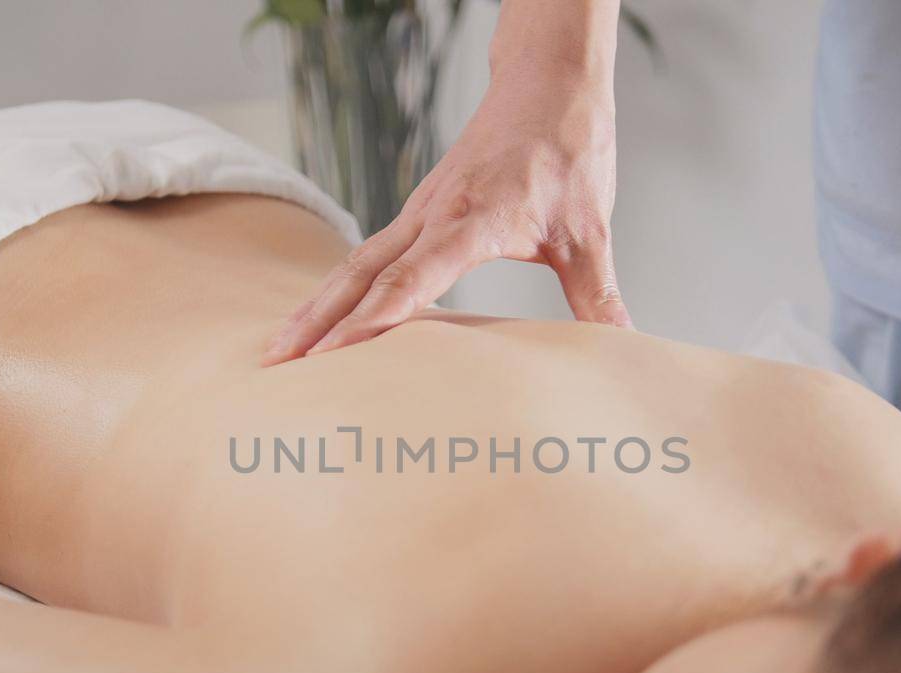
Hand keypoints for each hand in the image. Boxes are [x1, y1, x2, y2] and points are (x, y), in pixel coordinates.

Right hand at [262, 65, 631, 364]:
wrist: (548, 83)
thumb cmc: (567, 147)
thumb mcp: (591, 228)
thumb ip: (599, 292)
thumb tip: (622, 342)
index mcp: (472, 219)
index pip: (412, 278)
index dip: (373, 320)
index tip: (334, 354)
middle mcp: (434, 215)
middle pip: (361, 273)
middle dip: (317, 320)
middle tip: (278, 362)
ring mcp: (421, 211)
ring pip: (356, 262)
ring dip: (317, 303)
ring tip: (280, 346)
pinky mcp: (422, 210)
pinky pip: (371, 253)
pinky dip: (341, 285)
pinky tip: (325, 312)